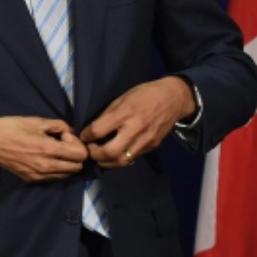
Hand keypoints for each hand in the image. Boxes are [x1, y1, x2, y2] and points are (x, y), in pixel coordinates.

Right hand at [0, 116, 87, 181]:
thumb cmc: (11, 127)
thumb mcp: (36, 120)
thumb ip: (59, 125)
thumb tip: (70, 132)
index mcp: (48, 149)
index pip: (81, 155)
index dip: (77, 143)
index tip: (64, 136)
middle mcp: (46, 166)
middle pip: (77, 167)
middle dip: (75, 155)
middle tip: (61, 144)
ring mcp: (39, 175)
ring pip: (67, 175)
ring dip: (66, 163)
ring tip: (53, 152)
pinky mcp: (32, 180)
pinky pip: (54, 178)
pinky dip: (56, 169)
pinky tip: (45, 158)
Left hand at [80, 76, 195, 167]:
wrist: (173, 99)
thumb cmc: (144, 94)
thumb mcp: (122, 98)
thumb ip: (108, 115)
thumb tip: (93, 129)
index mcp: (125, 113)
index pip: (98, 130)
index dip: (87, 136)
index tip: (83, 136)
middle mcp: (135, 129)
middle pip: (109, 152)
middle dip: (95, 155)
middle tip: (90, 151)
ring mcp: (145, 140)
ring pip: (122, 161)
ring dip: (107, 162)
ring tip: (100, 157)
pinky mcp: (152, 146)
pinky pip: (133, 158)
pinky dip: (121, 159)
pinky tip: (115, 154)